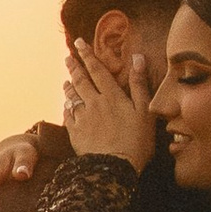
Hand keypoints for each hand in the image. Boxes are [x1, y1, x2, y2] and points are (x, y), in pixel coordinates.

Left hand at [61, 32, 156, 169]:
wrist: (113, 168)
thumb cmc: (135, 142)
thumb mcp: (144, 111)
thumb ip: (139, 84)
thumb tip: (138, 57)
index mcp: (111, 96)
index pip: (97, 70)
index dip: (88, 55)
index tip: (79, 43)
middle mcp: (94, 103)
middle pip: (80, 80)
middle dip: (74, 66)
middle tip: (67, 56)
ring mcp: (82, 118)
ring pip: (72, 96)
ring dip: (68, 86)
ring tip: (66, 80)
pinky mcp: (75, 133)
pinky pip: (67, 115)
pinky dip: (66, 107)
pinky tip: (67, 105)